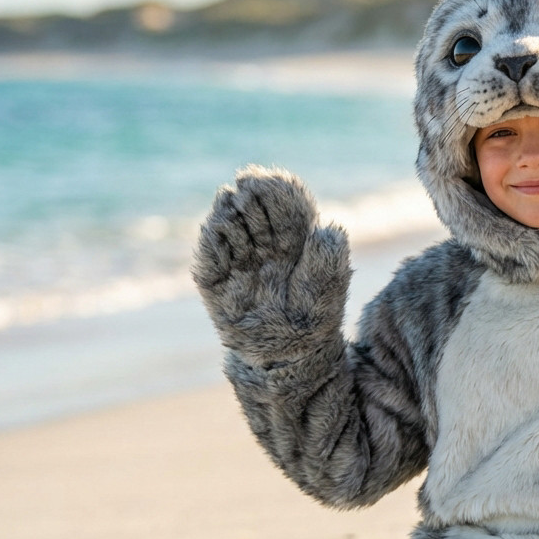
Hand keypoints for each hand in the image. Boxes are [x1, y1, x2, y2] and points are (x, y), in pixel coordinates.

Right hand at [192, 166, 349, 364]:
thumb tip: (328, 227)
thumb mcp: (329, 290)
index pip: (285, 205)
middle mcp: (264, 246)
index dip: (276, 189)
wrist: (289, 359)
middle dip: (252, 198)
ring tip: (234, 206)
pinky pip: (209, 258)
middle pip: (255, 210)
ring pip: (230, 227)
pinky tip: (216, 229)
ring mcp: (239, 262)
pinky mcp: (216, 283)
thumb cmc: (313, 321)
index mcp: (294, 240)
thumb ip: (329, 259)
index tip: (268, 180)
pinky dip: (211, 241)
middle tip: (249, 191)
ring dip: (231, 214)